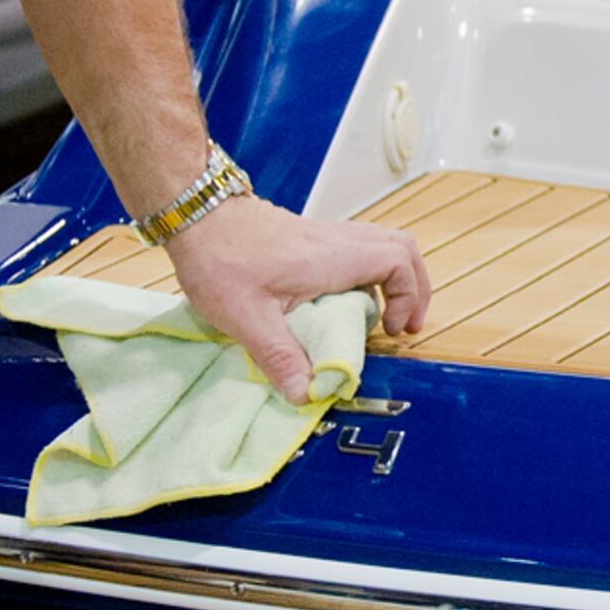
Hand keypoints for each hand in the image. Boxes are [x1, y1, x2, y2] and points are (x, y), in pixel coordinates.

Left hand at [164, 192, 429, 404]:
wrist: (197, 214)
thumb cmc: (221, 259)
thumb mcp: (246, 317)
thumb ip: (279, 357)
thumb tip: (304, 394)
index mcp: (333, 258)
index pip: (398, 263)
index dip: (408, 297)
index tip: (390, 329)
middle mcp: (338, 241)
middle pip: (402, 248)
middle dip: (413, 287)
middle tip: (402, 324)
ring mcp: (325, 235)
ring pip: (383, 244)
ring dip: (393, 277)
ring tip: (381, 314)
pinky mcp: (310, 236)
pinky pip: (359, 247)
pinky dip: (368, 271)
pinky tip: (344, 298)